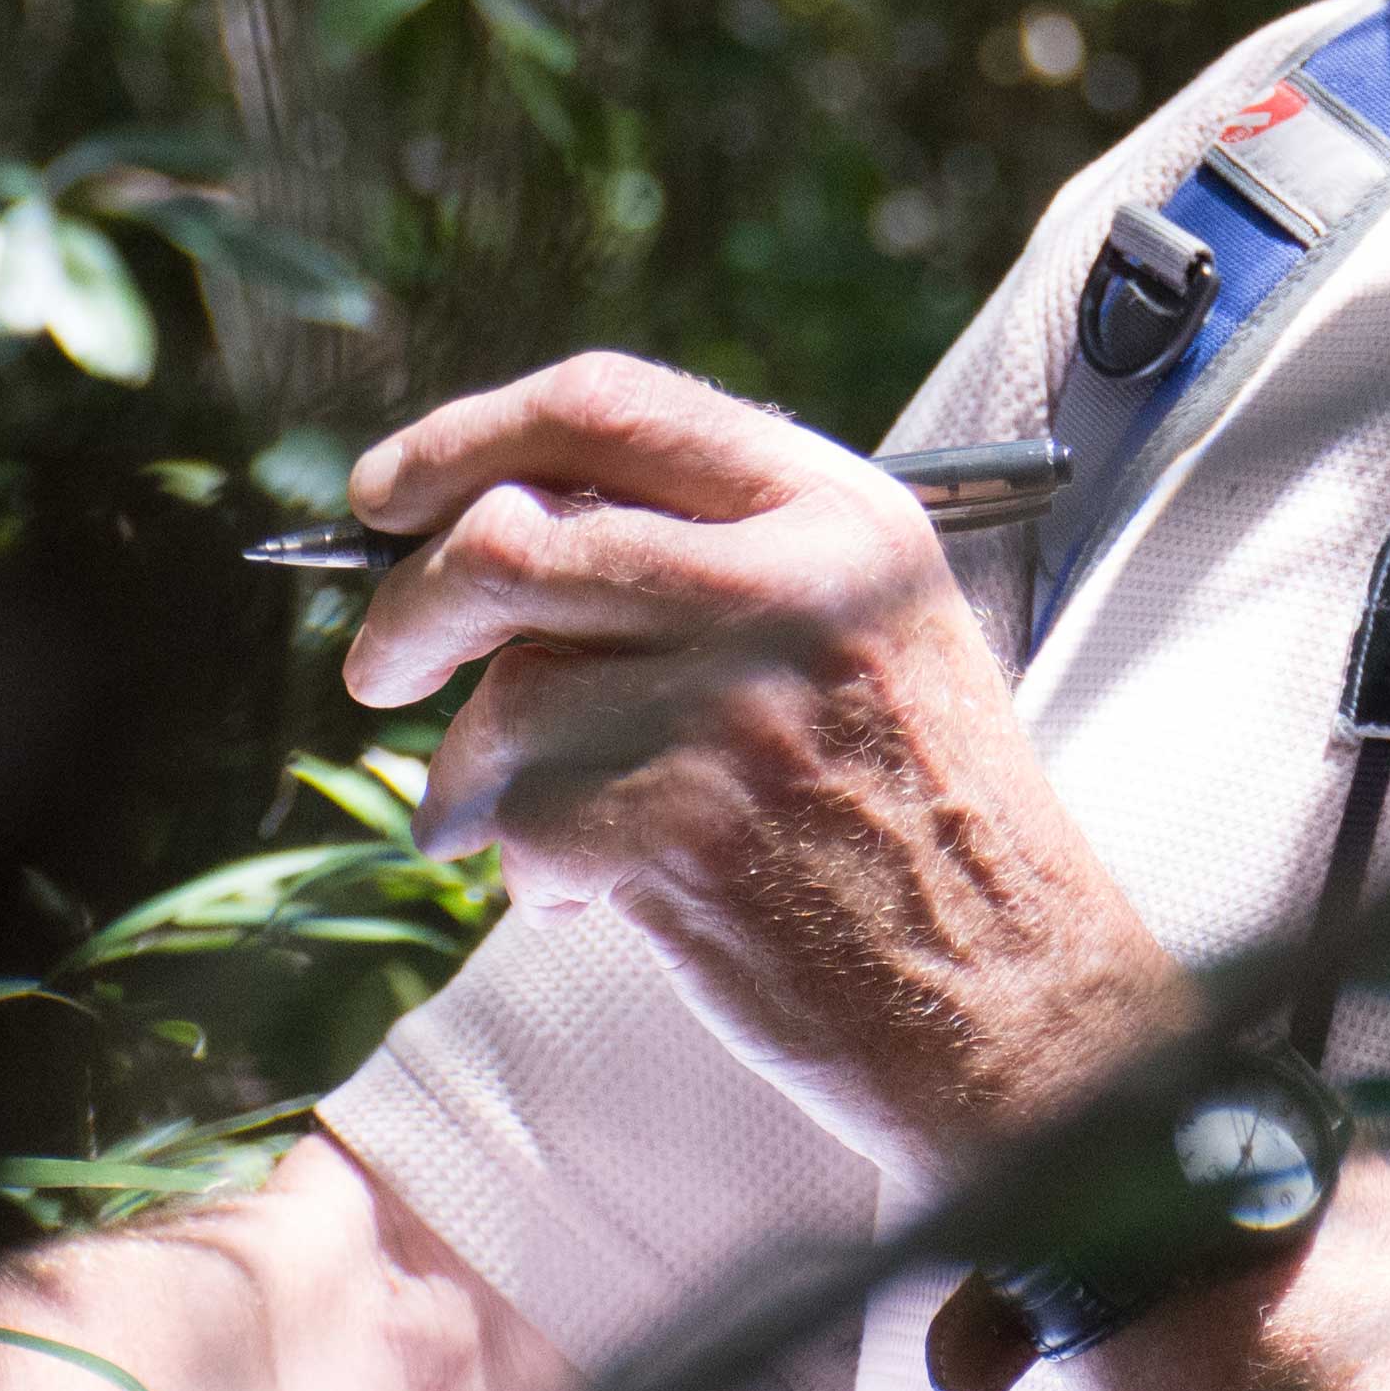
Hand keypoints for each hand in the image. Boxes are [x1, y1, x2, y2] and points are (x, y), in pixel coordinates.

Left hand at [338, 353, 1189, 1185]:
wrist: (1007, 987)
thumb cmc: (915, 807)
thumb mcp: (860, 618)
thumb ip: (712, 543)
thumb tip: (488, 514)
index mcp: (835, 509)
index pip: (606, 403)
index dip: (465, 435)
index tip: (389, 490)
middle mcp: (785, 583)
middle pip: (507, 536)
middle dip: (408, 606)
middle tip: (382, 664)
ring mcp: (731, 705)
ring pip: (503, 695)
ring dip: (487, 772)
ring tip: (553, 822)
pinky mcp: (678, 827)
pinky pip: (518, 821)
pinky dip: (530, 870)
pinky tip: (605, 893)